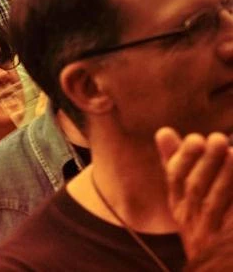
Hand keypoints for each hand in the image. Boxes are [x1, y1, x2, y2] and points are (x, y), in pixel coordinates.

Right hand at [156, 128, 232, 259]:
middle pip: (194, 188)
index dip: (184, 158)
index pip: (175, 179)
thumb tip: (164, 132)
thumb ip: (176, 165)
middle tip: (217, 138)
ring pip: (214, 202)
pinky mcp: (228, 243)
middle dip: (205, 161)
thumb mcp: (189, 200)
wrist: (221, 267)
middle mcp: (193, 222)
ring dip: (225, 175)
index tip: (195, 138)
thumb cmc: (209, 227)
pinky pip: (231, 217)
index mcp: (181, 209)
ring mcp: (212, 235)